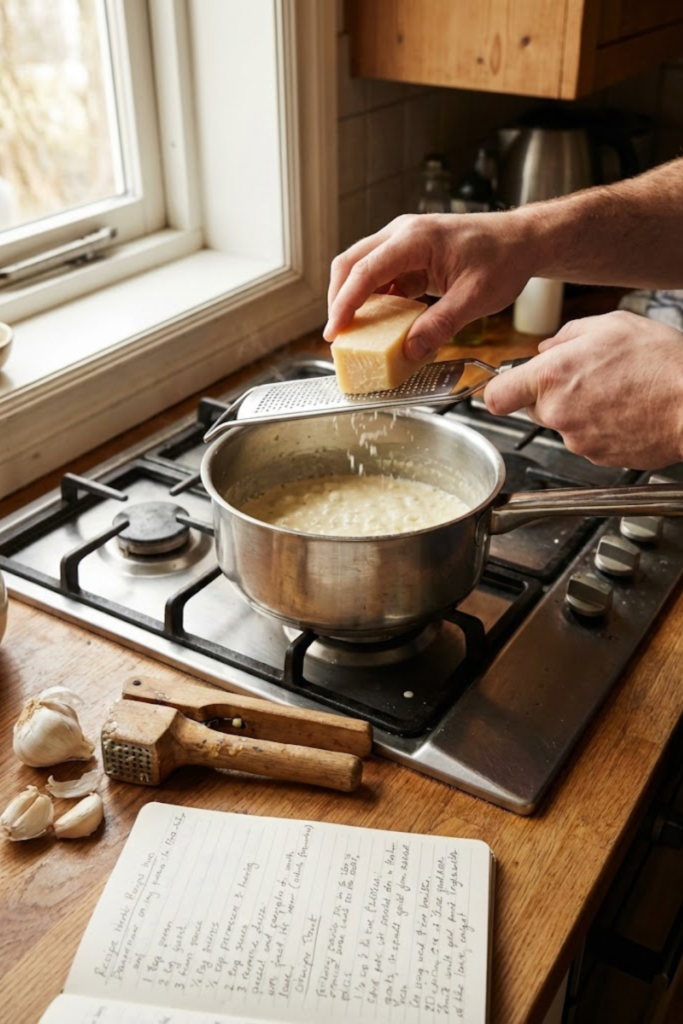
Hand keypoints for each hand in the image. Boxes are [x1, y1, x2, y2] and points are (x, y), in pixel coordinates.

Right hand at [325, 211, 535, 359]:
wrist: (521, 241)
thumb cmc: (503, 258)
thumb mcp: (475, 298)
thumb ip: (440, 325)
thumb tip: (411, 351)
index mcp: (415, 239)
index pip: (366, 270)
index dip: (345, 302)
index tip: (335, 330)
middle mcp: (402, 234)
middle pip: (351, 264)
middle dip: (338, 300)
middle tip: (337, 335)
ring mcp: (403, 244)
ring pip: (361, 269)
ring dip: (353, 300)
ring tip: (354, 333)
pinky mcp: (408, 257)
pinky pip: (380, 278)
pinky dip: (374, 301)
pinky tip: (379, 324)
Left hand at [484, 311, 682, 467]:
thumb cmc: (661, 363)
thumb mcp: (611, 325)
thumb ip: (567, 335)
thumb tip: (546, 346)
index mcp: (552, 376)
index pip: (495, 396)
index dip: (501, 390)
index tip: (509, 385)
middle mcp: (558, 412)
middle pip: (532, 408)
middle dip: (551, 393)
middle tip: (586, 376)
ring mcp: (577, 439)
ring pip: (562, 423)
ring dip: (579, 409)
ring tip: (615, 391)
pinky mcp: (597, 457)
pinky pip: (587, 439)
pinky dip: (600, 427)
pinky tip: (625, 409)